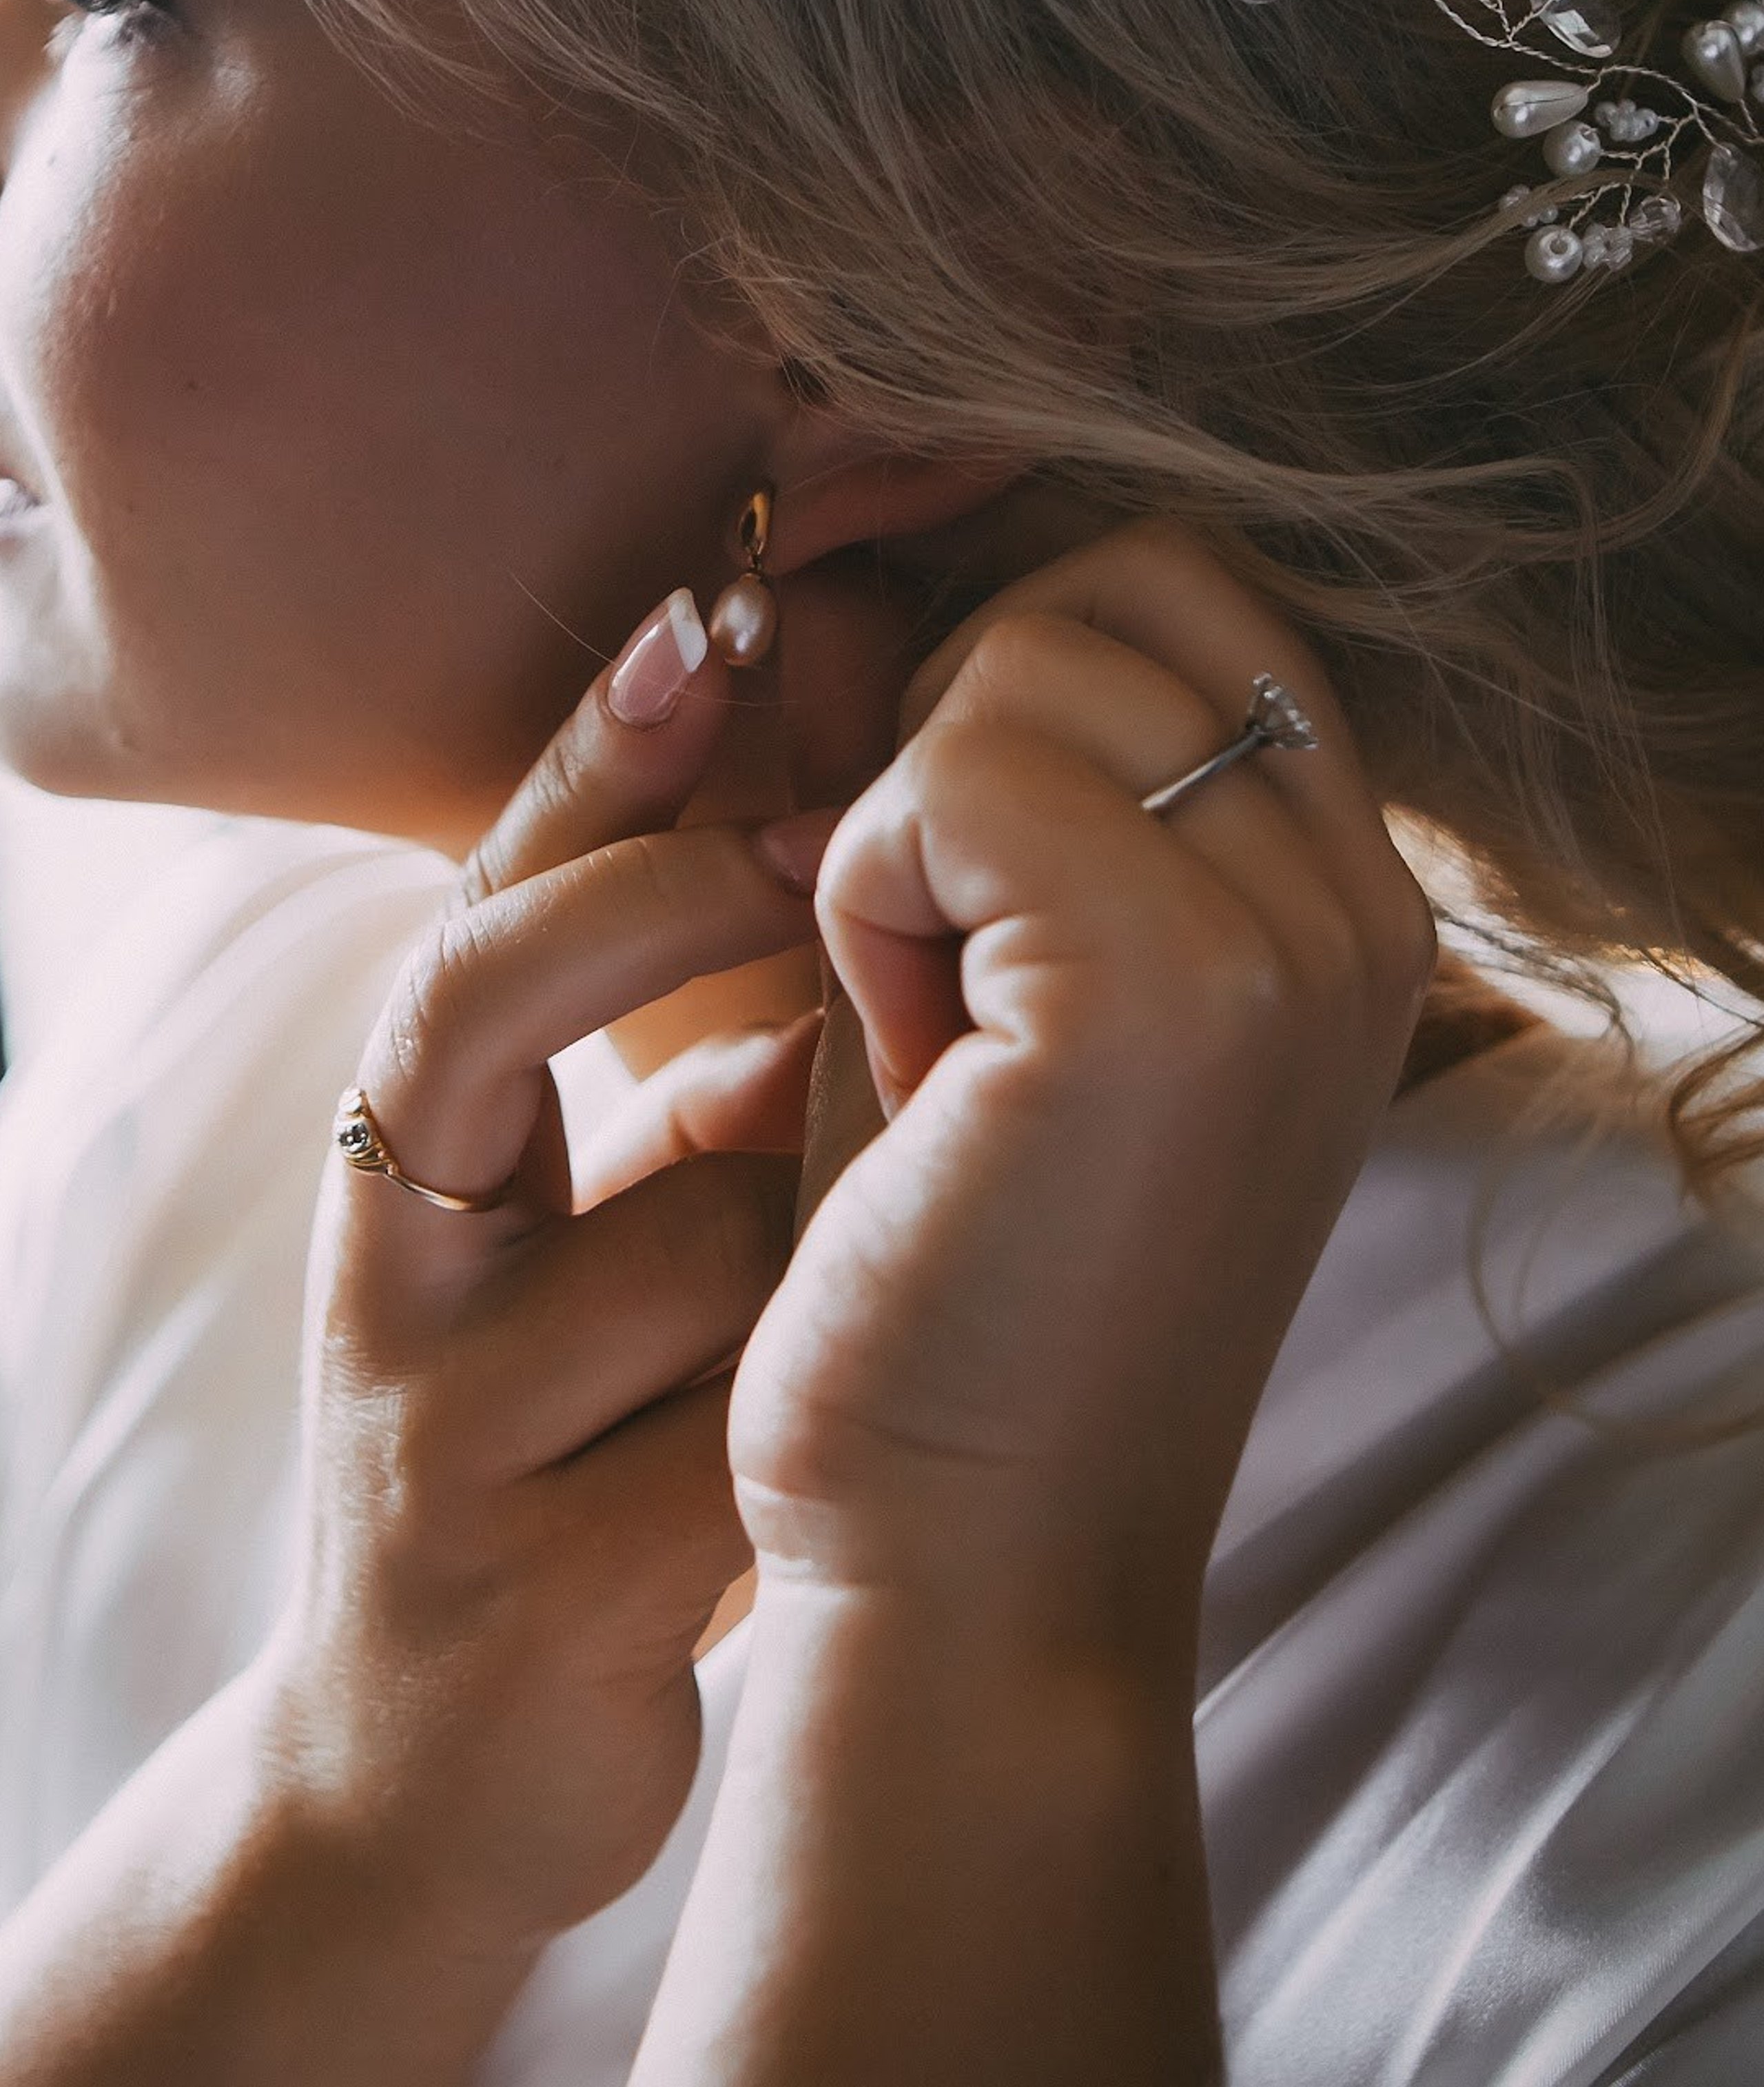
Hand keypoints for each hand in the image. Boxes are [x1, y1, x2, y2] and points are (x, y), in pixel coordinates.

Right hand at [251, 593, 831, 1960]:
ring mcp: (435, 1424)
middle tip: (814, 861)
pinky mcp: (526, 1590)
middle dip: (653, 907)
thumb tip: (855, 877)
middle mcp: (390, 1254)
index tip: (720, 605)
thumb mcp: (604, 1216)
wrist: (441, 1755)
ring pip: (687, 1241)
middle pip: (470, 1003)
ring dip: (808, 1254)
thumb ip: (695, 1060)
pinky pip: (742, 1442)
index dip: (598, 752)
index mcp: (416, 1142)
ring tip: (841, 1300)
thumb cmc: (564, 1417)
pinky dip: (824, 1429)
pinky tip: (823, 1472)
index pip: (487, 897)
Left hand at [727, 517, 1437, 1655]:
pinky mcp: (1169, 984)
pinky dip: (867, 888)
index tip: (924, 831)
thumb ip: (993, 787)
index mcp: (1348, 901)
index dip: (1017, 662)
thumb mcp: (1002, 987)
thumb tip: (871, 584)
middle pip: (1127, 580)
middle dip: (967, 706)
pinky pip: (952, 775)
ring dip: (907, 817)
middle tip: (925, 927)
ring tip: (922, 1019)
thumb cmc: (956, 1277)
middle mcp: (1361, 898)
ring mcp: (1288, 934)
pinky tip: (901, 1056)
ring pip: (1031, 654)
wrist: (974, 1562)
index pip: (1192, 602)